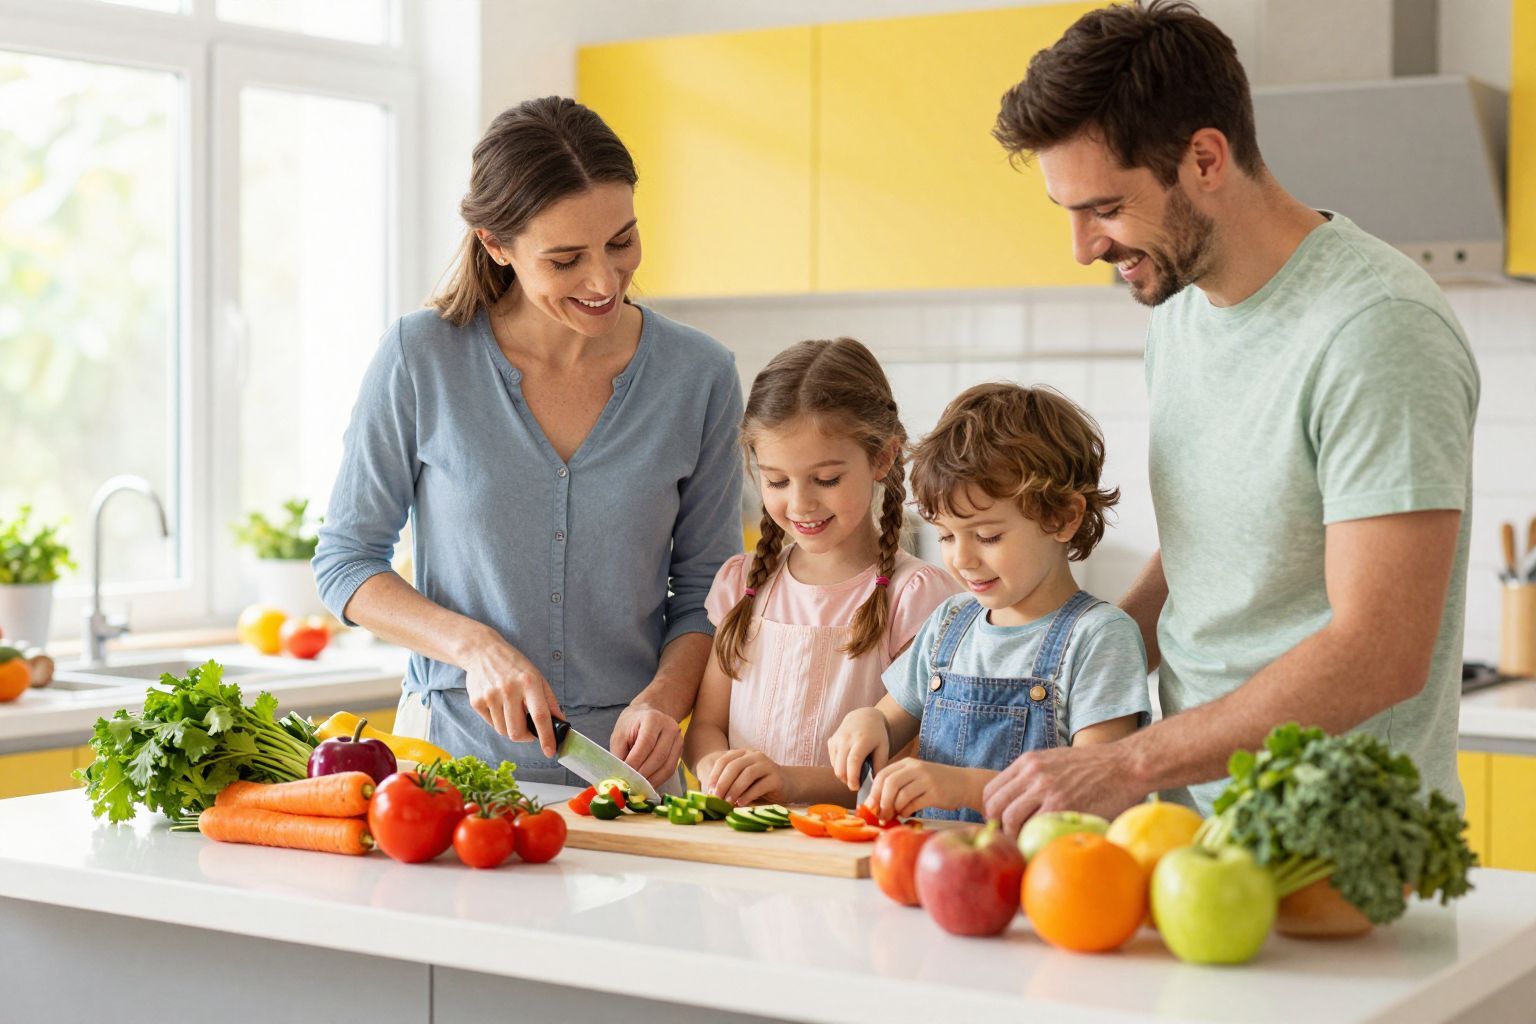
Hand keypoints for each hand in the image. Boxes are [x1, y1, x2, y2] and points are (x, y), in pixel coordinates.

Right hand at [462, 635, 563, 756]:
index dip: (546, 736)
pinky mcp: (476, 702)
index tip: (550, 751)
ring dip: (511, 728)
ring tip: (512, 710)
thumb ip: (550, 701)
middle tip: (529, 731)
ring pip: (503, 731)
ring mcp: (490, 696)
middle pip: (517, 732)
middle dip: (525, 737)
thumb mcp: (537, 677)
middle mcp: (509, 690)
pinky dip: (498, 720)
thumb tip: (560, 723)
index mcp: (529, 683)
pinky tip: (498, 704)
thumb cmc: (514, 665)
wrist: (482, 651)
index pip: (540, 716)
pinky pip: (491, 724)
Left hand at [609, 705, 683, 788]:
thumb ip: (619, 755)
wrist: (648, 714)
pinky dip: (659, 780)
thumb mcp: (619, 735)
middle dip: (644, 775)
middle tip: (631, 787)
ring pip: (668, 766)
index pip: (645, 744)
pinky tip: (648, 785)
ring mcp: (678, 738)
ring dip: (653, 780)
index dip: (635, 762)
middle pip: (659, 757)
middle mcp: (669, 727)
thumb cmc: (631, 726)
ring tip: (639, 789)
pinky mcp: (680, 750)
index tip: (625, 776)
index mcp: (652, 718)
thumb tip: (620, 777)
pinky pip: (671, 769)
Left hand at [704, 748, 785, 805]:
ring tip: (727, 802)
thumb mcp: (742, 780)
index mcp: (743, 753)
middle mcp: (755, 756)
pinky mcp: (776, 778)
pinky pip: (760, 786)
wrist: (788, 784)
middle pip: (735, 766)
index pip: (724, 760)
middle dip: (723, 783)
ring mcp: (767, 765)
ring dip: (735, 789)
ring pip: (747, 774)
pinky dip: (748, 795)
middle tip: (716, 797)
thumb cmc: (759, 783)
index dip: (715, 775)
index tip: (709, 790)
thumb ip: (729, 782)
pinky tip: (740, 804)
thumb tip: (710, 795)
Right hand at [827, 708, 889, 790]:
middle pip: (840, 767)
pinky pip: (833, 761)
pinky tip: (849, 763)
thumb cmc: (877, 735)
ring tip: (855, 773)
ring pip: (835, 766)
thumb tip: (874, 784)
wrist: (864, 717)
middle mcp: (846, 739)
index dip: (853, 777)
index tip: (855, 788)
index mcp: (861, 740)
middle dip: (847, 780)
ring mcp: (836, 739)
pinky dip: (840, 767)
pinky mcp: (831, 742)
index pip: (853, 761)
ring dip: (844, 774)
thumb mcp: (884, 748)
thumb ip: (880, 766)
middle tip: (857, 784)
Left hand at [870, 759, 976, 819]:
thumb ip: (899, 784)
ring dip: (893, 809)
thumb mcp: (916, 776)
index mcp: (908, 763)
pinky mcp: (935, 793)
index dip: (873, 791)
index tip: (870, 806)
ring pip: (900, 795)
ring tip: (893, 815)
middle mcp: (916, 769)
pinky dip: (906, 811)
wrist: (964, 783)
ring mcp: (926, 780)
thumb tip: (876, 803)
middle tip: (880, 815)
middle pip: (889, 784)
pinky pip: (913, 804)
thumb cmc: (937, 783)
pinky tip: (906, 814)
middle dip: (881, 802)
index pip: (883, 775)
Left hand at [982, 744, 1147, 836]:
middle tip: (1011, 841)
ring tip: (1027, 846)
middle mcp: (1032, 773)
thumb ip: (1035, 778)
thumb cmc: (1094, 768)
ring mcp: (1045, 789)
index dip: (992, 811)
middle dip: (998, 827)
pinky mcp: (1061, 806)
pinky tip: (1044, 846)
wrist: (1125, 765)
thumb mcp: (1056, 761)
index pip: (992, 790)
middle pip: (995, 806)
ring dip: (1014, 837)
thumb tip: (1019, 804)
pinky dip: (1034, 840)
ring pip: (1010, 819)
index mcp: (1028, 762)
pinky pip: (1034, 828)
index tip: (1001, 825)